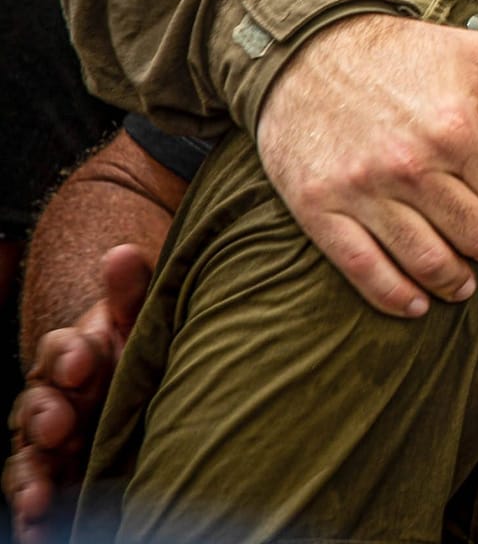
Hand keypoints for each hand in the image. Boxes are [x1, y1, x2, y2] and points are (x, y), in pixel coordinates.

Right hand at [6, 246, 151, 543]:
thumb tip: (123, 254)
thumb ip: (133, 293)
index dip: (67, 355)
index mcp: (75, 358)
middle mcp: (56, 403)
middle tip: (59, 427)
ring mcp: (56, 447)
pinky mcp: (63, 483)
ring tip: (39, 499)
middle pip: (35, 409)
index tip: (84, 361)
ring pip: (28, 462)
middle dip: (43, 417)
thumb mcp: (144, 322)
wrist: (157, 390)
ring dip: (29, 479)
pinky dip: (32, 519)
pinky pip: (37, 501)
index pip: (59, 352)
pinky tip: (38, 533)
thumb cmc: (144, 350)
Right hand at [254, 13, 477, 317]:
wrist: (306, 49)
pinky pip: (365, 271)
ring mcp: (361, 190)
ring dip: (453, 279)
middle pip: (474, 235)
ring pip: (427, 261)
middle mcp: (409, 165)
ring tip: (461, 280)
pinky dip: (395, 297)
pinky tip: (415, 303)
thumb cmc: (406, 53)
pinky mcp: (319, 208)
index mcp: (454, 128)